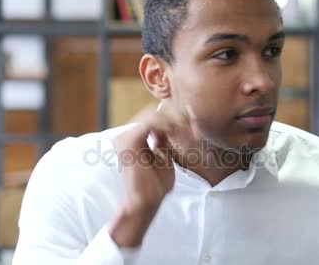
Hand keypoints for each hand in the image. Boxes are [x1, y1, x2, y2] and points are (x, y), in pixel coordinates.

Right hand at [109, 103, 196, 246]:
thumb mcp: (163, 158)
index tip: (192, 123)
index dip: (174, 117)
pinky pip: (150, 123)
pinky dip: (166, 125)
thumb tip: (171, 127)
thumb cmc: (155, 186)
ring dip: (173, 120)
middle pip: (153, 113)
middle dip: (176, 116)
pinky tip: (178, 132)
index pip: (153, 118)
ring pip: (153, 116)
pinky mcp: (129, 142)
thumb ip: (164, 142)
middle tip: (193, 123)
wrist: (145, 203)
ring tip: (188, 128)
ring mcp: (125, 137)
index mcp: (133, 139)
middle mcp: (126, 135)